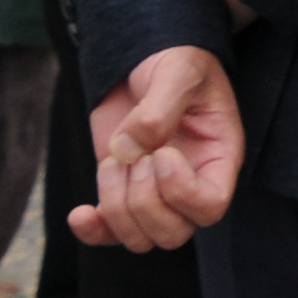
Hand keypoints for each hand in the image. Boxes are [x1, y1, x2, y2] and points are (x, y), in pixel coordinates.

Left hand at [69, 46, 243, 250]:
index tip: (162, 153)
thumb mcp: (177, 73)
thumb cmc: (176, 62)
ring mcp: (155, 193)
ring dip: (116, 205)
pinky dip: (93, 230)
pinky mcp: (122, 192)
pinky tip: (80, 213)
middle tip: (134, 157)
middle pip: (173, 234)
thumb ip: (159, 109)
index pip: (210, 207)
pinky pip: (110, 234)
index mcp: (218, 159)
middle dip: (142, 201)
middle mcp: (190, 185)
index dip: (181, 192)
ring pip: (140, 239)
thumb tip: (126, 151)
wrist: (145, 58)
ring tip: (115, 160)